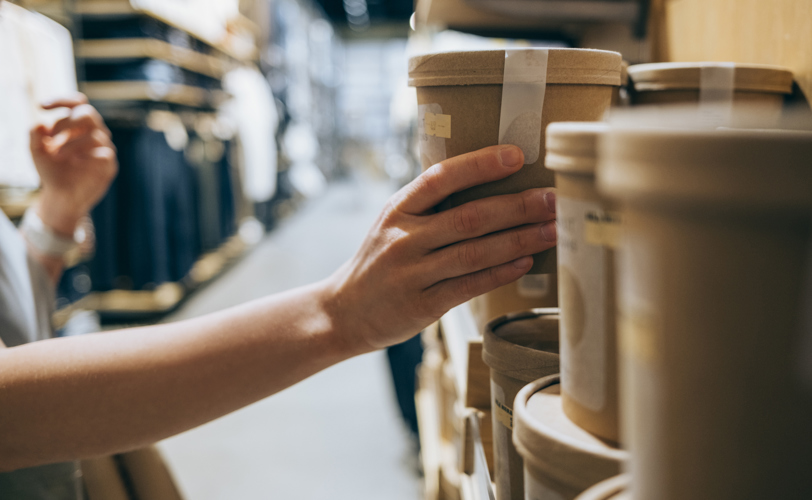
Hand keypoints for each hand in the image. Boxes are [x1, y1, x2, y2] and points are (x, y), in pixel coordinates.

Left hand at [29, 93, 116, 236]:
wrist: (62, 196)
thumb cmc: (51, 170)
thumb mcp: (36, 151)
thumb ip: (35, 135)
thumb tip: (41, 123)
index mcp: (77, 126)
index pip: (77, 103)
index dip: (61, 100)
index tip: (41, 107)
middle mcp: (92, 133)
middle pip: (89, 113)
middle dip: (67, 122)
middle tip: (51, 136)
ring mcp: (103, 148)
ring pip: (94, 135)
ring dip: (72, 144)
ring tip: (57, 155)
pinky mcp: (109, 165)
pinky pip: (104, 153)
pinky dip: (88, 156)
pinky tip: (76, 162)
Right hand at [326, 145, 557, 351]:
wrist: (343, 311)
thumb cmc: (380, 260)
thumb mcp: (392, 222)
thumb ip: (428, 205)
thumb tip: (487, 179)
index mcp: (397, 209)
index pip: (440, 178)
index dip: (479, 165)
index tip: (517, 155)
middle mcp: (403, 239)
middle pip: (469, 217)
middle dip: (517, 207)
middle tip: (553, 199)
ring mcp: (412, 274)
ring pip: (475, 253)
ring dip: (519, 240)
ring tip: (551, 230)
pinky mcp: (422, 306)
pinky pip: (469, 286)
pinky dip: (500, 273)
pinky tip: (526, 262)